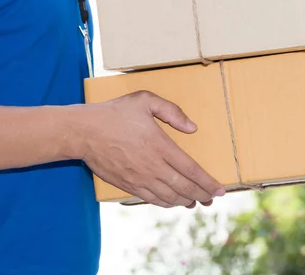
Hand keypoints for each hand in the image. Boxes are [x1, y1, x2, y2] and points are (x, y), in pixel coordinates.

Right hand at [71, 90, 225, 207]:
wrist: (83, 132)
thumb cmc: (115, 113)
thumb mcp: (145, 101)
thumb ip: (172, 111)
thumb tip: (192, 127)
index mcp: (160, 146)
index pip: (191, 170)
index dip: (208, 182)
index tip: (221, 190)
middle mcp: (153, 166)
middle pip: (184, 188)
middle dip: (202, 195)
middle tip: (212, 198)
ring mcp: (140, 178)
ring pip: (170, 197)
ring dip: (186, 201)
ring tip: (197, 202)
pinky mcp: (128, 185)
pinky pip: (152, 199)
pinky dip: (167, 203)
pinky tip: (174, 202)